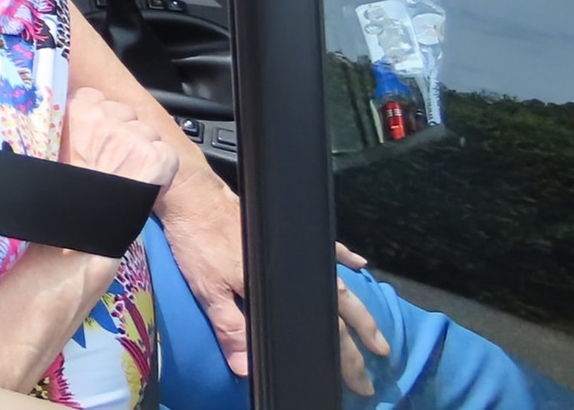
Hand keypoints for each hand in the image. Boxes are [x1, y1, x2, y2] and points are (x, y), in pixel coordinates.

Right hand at [61, 87, 178, 189]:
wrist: (83, 227)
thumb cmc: (66, 194)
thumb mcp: (51, 151)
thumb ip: (66, 128)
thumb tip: (73, 122)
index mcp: (76, 111)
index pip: (94, 98)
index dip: (97, 118)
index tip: (94, 136)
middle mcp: (105, 118)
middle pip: (124, 112)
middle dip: (121, 131)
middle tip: (110, 158)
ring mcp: (133, 137)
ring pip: (147, 131)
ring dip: (141, 149)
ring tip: (126, 173)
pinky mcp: (156, 157)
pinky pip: (165, 153)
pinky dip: (160, 168)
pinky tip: (144, 182)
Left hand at [156, 181, 390, 391]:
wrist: (193, 192)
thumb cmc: (198, 240)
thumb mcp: (209, 290)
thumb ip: (231, 329)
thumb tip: (248, 370)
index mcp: (280, 290)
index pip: (321, 332)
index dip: (342, 358)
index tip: (360, 382)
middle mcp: (296, 270)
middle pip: (338, 312)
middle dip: (359, 341)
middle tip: (380, 358)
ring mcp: (294, 249)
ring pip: (339, 285)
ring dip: (360, 310)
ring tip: (376, 332)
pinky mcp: (284, 231)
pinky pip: (325, 247)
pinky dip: (344, 256)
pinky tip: (359, 263)